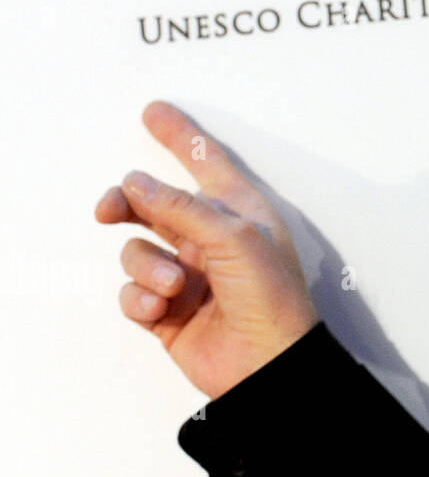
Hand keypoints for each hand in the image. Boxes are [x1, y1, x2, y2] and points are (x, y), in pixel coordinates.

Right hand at [97, 100, 320, 399]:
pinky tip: (163, 307)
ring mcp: (188, 274)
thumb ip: (182, 207)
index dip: (180, 136)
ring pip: (139, 251)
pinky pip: (133, 292)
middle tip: (109, 209)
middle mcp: (212, 238)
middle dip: (128, 203)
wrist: (268, 365)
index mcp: (239, 212)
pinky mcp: (168, 310)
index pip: (206, 162)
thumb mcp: (235, 237)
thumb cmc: (271, 296)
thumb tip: (137, 183)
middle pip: (155, 205)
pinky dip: (141, 298)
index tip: (154, 111)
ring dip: (148, 267)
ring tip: (174, 286)